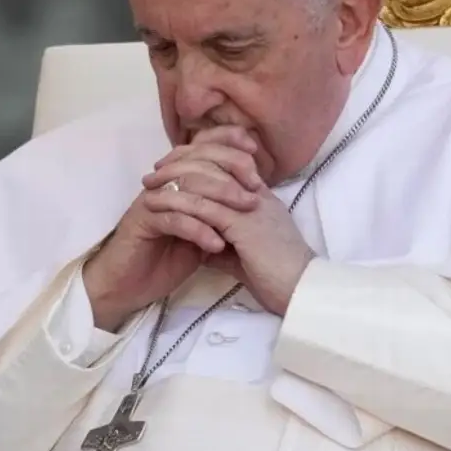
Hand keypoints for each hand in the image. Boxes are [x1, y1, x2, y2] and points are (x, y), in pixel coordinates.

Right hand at [82, 127, 262, 329]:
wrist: (129, 286)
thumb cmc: (168, 258)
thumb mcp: (203, 231)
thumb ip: (221, 211)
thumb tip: (253, 195)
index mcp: (177, 179)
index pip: (202, 147)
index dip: (227, 141)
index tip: (255, 150)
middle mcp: (163, 183)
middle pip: (197, 160)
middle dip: (230, 168)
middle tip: (255, 187)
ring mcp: (151, 201)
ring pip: (187, 187)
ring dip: (219, 198)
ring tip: (244, 213)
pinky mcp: (141, 222)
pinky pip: (174, 219)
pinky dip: (198, 230)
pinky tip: (217, 244)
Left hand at [142, 162, 314, 315]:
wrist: (301, 290)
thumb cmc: (276, 276)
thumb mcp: (245, 254)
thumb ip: (224, 242)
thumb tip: (198, 243)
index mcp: (259, 197)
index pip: (226, 162)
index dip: (196, 160)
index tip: (170, 168)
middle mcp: (256, 193)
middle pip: (214, 161)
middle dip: (179, 163)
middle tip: (154, 172)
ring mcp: (250, 205)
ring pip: (206, 179)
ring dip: (173, 180)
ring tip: (149, 187)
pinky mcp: (243, 224)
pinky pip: (205, 207)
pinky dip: (179, 204)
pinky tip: (161, 207)